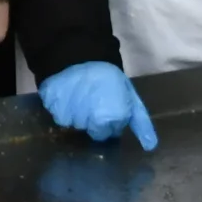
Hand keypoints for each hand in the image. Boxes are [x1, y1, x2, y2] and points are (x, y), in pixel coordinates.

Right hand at [37, 62, 158, 149]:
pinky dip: (61, 108)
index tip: (105, 107)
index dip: (106, 122)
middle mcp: (90, 120)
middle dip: (91, 120)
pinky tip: (67, 95)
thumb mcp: (131, 98)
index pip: (105, 135)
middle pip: (88, 131)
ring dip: (75, 114)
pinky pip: (57, 115)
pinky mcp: (52, 104)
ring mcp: (69, 113)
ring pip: (72, 124)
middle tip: (92, 101)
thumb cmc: (110, 78)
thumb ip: (141, 124)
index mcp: (111, 119)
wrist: (82, 53)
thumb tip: (150, 147)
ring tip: (79, 96)